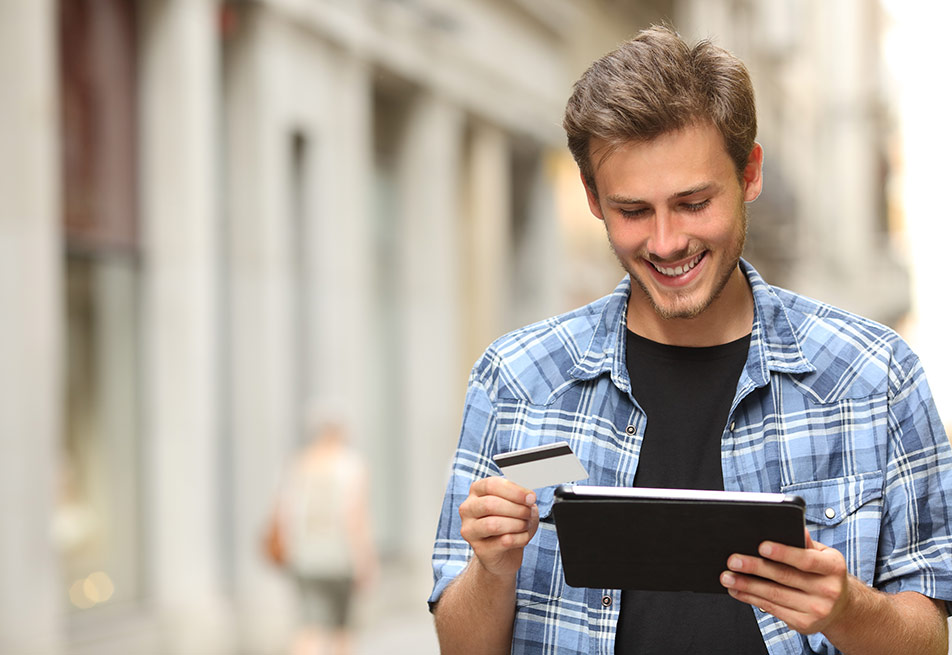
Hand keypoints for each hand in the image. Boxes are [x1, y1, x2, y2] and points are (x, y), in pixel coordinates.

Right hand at [458, 476, 539, 578]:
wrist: (506, 552)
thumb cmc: (512, 521)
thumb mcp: (519, 503)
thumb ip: (522, 496)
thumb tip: (529, 496)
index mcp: (476, 491)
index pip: (491, 485)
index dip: (514, 491)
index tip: (531, 498)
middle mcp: (467, 509)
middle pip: (491, 504)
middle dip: (517, 509)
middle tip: (529, 513)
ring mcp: (470, 530)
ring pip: (494, 525)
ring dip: (517, 524)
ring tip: (525, 525)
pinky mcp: (480, 549)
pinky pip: (504, 541)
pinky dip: (520, 538)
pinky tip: (524, 537)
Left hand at [720, 529, 850, 634]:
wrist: (842, 608)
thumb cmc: (824, 573)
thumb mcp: (823, 555)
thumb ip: (806, 543)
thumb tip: (794, 526)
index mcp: (833, 567)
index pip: (806, 559)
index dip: (783, 553)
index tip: (761, 546)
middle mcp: (828, 590)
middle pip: (784, 577)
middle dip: (754, 568)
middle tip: (733, 560)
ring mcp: (817, 610)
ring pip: (774, 595)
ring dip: (746, 585)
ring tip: (727, 576)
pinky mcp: (804, 624)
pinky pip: (772, 609)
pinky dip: (751, 599)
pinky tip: (737, 590)